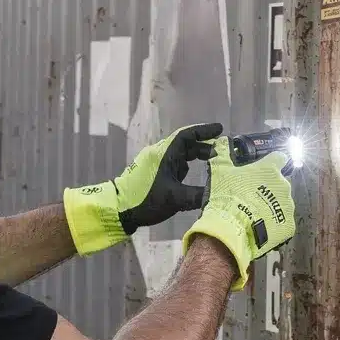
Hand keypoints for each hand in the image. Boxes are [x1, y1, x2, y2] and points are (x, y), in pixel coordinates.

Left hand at [63, 123, 222, 254]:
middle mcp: (160, 155)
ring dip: (196, 156)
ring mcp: (155, 164)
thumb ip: (198, 195)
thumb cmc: (144, 199)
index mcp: (164, 154)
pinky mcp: (153, 173)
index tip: (220, 129)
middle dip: (204, 145)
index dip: (204, 131)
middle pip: (185, 144)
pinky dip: (188, 165)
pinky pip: (175, 164)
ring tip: (213, 161)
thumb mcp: (175, 199)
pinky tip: (196, 174)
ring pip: (180, 154)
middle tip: (222, 150)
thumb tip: (218, 194)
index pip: (187, 136)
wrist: (118, 209)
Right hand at [182, 147, 295, 289]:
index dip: (273, 161)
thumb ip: (222, 154)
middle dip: (269, 188)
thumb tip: (221, 141)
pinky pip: (283, 222)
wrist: (232, 229)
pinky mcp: (289, 225)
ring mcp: (288, 206)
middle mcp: (283, 185)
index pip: (280, 157)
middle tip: (251, 197)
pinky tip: (261, 227)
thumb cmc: (227, 196)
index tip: (265, 168)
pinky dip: (274, 225)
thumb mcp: (220, 171)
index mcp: (270, 169)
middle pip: (279, 183)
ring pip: (282, 203)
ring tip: (255, 215)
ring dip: (272, 206)